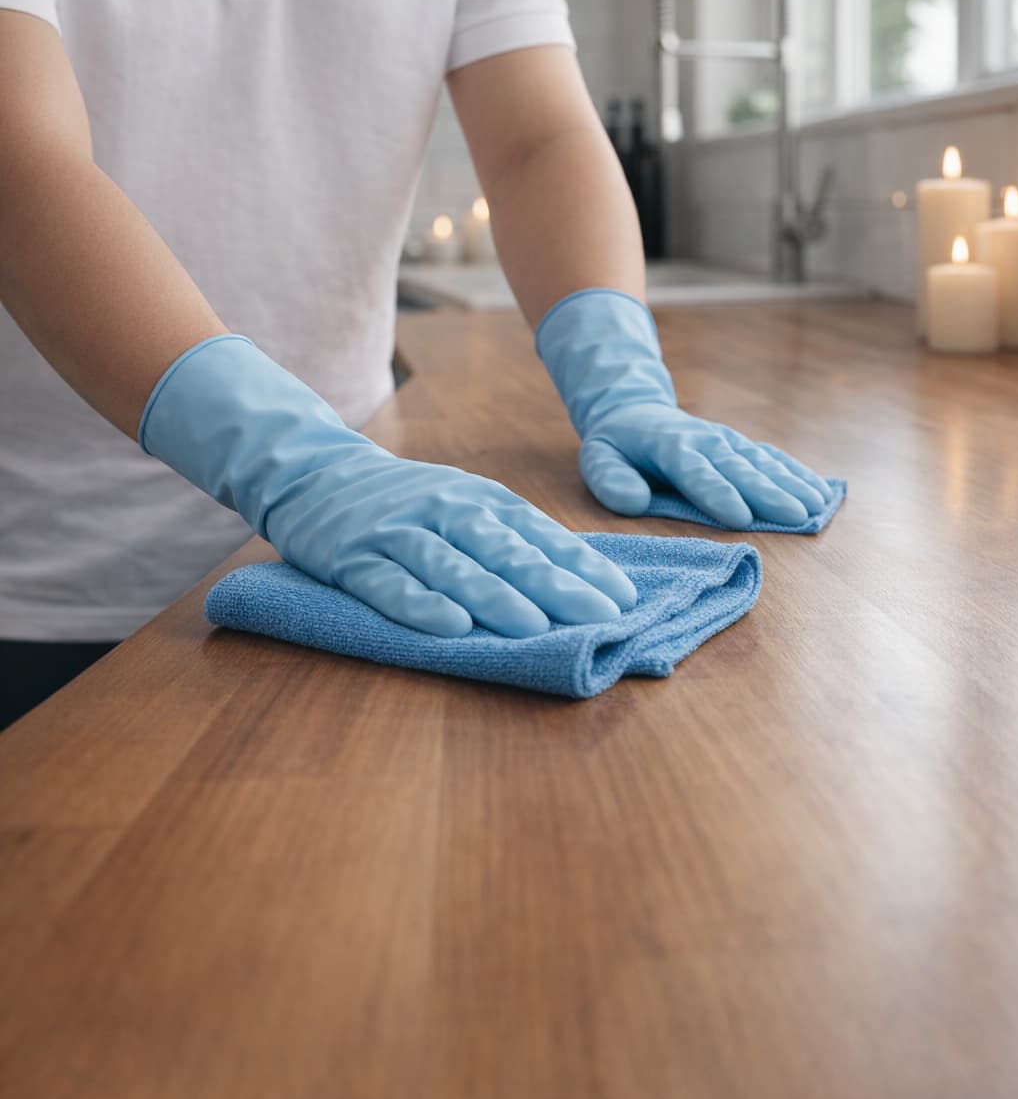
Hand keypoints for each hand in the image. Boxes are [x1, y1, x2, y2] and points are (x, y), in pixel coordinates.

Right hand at [140, 335, 635, 636]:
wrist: (312, 471)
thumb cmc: (405, 501)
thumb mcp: (462, 504)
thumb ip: (511, 539)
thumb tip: (579, 581)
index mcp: (480, 500)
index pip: (540, 534)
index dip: (582, 567)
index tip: (625, 599)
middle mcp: (445, 511)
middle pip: (506, 550)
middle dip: (556, 585)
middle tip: (599, 617)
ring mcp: (398, 532)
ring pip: (453, 566)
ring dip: (495, 597)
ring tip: (534, 627)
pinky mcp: (353, 557)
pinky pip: (391, 583)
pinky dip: (422, 605)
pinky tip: (452, 628)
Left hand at [536, 288, 830, 528]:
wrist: (634, 411)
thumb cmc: (616, 445)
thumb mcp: (598, 458)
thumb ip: (611, 480)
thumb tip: (634, 501)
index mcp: (671, 446)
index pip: (696, 472)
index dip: (718, 494)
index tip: (741, 517)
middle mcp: (706, 441)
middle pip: (740, 469)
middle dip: (770, 494)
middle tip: (798, 517)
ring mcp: (728, 442)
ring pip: (764, 463)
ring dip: (793, 484)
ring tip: (818, 506)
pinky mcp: (742, 447)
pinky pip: (774, 458)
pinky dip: (798, 473)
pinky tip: (821, 491)